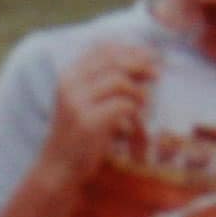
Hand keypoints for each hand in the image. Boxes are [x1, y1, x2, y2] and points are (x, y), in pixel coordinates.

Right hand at [40, 41, 159, 178]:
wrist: (59, 167)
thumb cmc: (78, 134)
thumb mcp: (84, 102)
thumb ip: (103, 82)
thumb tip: (141, 63)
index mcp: (69, 75)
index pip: (101, 48)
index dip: (128, 48)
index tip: (149, 55)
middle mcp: (70, 85)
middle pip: (113, 61)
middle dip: (139, 64)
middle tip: (156, 73)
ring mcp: (77, 103)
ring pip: (119, 81)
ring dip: (139, 91)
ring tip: (145, 102)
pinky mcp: (89, 123)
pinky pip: (122, 105)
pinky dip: (135, 110)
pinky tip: (137, 119)